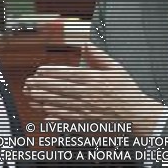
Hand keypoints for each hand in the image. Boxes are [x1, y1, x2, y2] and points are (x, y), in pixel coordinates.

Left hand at [24, 43, 165, 135]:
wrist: (138, 114)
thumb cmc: (127, 92)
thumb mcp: (116, 68)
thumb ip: (98, 56)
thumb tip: (85, 45)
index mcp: (93, 79)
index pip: (67, 74)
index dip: (51, 72)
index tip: (39, 71)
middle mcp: (88, 94)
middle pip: (60, 88)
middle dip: (42, 86)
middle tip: (29, 84)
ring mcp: (87, 109)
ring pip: (61, 103)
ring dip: (44, 100)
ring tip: (32, 97)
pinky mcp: (88, 122)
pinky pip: (68, 119)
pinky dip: (56, 116)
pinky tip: (47, 114)